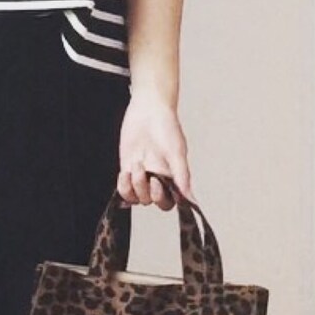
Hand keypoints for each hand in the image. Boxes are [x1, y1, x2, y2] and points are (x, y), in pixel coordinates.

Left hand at [117, 86, 196, 209]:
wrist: (147, 112)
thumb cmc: (166, 128)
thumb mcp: (177, 153)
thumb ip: (182, 178)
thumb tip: (191, 200)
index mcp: (174, 178)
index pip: (170, 202)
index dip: (163, 199)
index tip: (158, 184)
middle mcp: (159, 180)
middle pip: (153, 201)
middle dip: (149, 192)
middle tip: (150, 176)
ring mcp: (142, 177)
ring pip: (137, 198)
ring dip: (135, 185)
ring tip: (137, 164)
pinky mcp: (127, 171)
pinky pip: (124, 190)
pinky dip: (123, 185)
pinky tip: (124, 172)